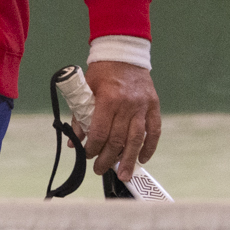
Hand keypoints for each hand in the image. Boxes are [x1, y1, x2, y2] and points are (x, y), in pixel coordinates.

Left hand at [81, 61, 161, 181]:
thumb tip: (74, 140)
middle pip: (118, 139)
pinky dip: (150, 146)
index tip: (88, 156)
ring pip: (137, 139)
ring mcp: (143, 106)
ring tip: (124, 175)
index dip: (93, 148)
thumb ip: (80, 116)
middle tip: (100, 170)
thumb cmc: (101, 72)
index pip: (100, 131)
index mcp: (107, 99)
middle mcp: (127, 105)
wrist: (123, 53)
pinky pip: (154, 130)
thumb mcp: (85, 91)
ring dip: (130, 159)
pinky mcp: (153, 106)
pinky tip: (143, 158)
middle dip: (108, 159)